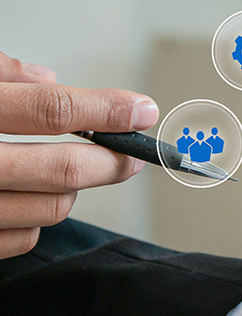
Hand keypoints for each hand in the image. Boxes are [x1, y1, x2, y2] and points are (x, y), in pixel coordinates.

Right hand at [0, 51, 158, 258]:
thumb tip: (47, 78)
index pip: (52, 110)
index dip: (107, 110)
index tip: (143, 111)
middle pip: (66, 169)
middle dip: (113, 160)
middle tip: (135, 154)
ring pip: (53, 207)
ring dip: (74, 188)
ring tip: (68, 170)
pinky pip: (26, 238)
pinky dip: (39, 217)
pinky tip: (30, 196)